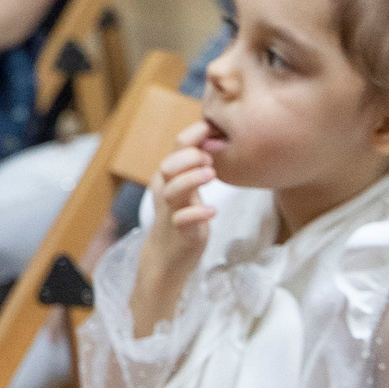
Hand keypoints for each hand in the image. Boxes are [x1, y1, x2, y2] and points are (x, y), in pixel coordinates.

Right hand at [149, 121, 219, 266]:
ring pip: (172, 190)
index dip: (197, 134)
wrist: (168, 253)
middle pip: (169, 165)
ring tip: (211, 175)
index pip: (178, 144)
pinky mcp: (180, 231)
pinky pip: (182, 220)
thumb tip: (221, 137)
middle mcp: (166, 189)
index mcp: (170, 174)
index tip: (217, 134)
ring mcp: (171, 210)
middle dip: (191, 156)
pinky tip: (212, 211)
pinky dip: (196, 213)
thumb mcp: (189, 184)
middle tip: (211, 160)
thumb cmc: (184, 213)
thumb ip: (198, 163)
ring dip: (190, 179)